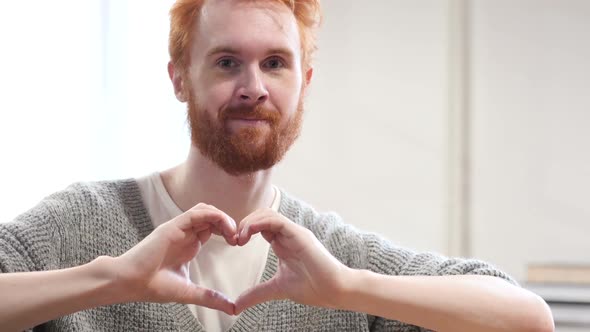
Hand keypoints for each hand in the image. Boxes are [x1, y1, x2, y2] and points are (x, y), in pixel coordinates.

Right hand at [114, 203, 237, 314]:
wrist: (129, 283)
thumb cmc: (153, 286)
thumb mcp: (189, 292)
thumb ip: (210, 298)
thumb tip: (232, 309)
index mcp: (189, 244)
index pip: (213, 227)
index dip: (228, 231)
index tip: (238, 244)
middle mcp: (185, 233)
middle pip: (212, 216)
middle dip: (229, 223)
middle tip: (238, 238)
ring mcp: (179, 228)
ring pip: (205, 210)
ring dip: (223, 217)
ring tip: (233, 232)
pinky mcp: (173, 226)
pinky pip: (196, 213)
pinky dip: (213, 215)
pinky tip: (224, 227)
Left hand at [234, 208, 349, 313]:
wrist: (334, 291)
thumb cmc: (312, 287)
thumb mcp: (276, 289)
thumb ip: (256, 294)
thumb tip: (236, 306)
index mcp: (283, 242)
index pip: (260, 225)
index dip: (244, 230)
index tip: (234, 243)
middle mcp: (288, 234)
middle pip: (261, 215)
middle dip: (244, 223)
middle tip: (234, 239)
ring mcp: (294, 232)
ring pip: (268, 213)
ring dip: (250, 222)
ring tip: (240, 237)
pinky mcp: (299, 234)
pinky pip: (276, 220)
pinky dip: (259, 223)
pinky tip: (248, 234)